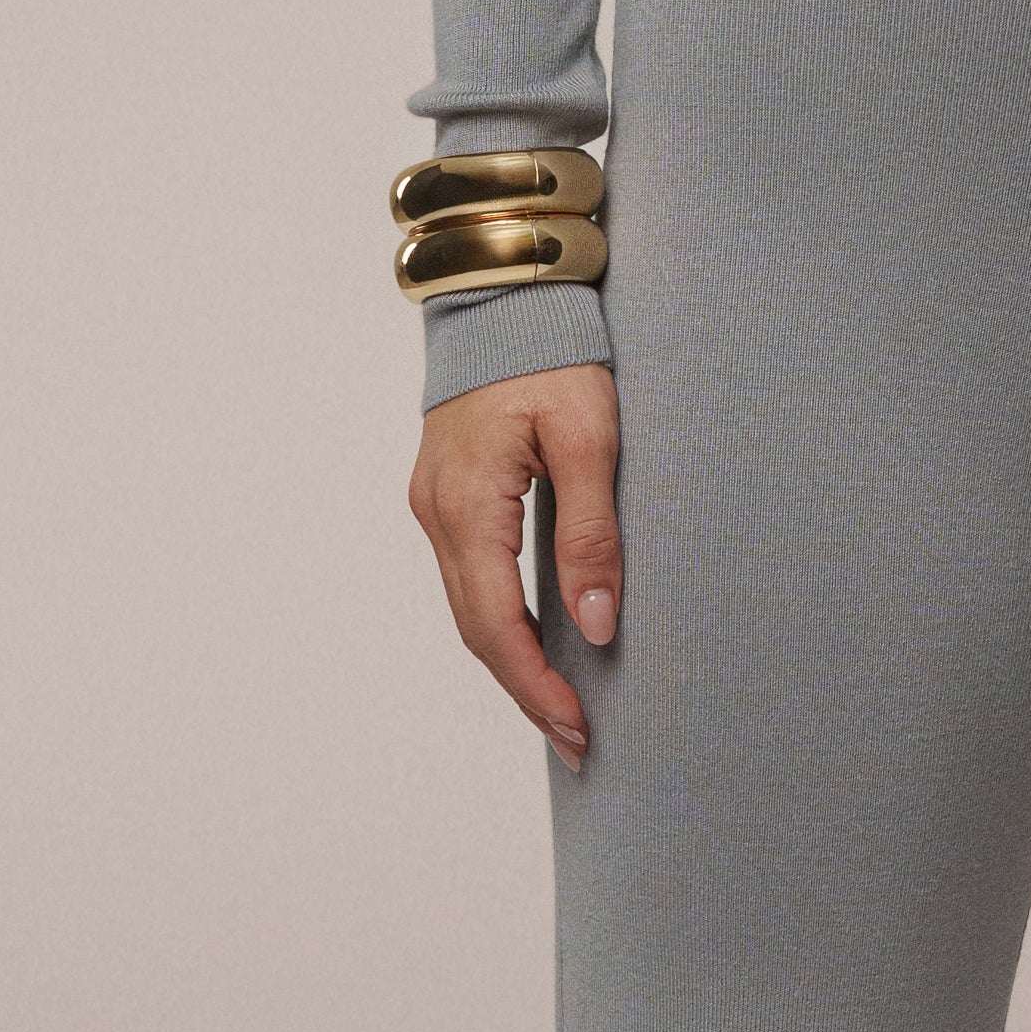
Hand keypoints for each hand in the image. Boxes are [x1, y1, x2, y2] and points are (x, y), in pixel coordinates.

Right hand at [409, 364, 621, 764]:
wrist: (507, 289)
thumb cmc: (552, 351)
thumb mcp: (590, 436)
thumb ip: (591, 531)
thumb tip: (594, 624)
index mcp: (466, 505)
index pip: (496, 625)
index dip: (535, 685)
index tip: (578, 728)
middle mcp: (438, 513)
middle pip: (477, 631)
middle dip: (526, 691)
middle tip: (578, 742)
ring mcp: (437, 504)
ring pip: (472, 609)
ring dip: (514, 663)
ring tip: (564, 708)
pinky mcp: (450, 495)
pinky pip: (474, 578)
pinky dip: (504, 623)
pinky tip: (540, 644)